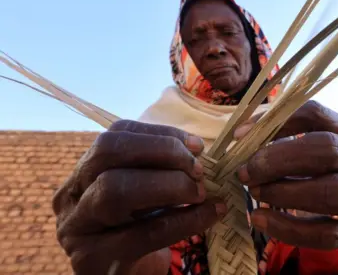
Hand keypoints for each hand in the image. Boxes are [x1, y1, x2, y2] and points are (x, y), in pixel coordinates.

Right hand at [53, 120, 225, 274]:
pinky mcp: (93, 260)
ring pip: (115, 189)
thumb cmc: (137, 229)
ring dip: (169, 185)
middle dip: (162, 152)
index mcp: (84, 171)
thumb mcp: (143, 194)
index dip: (160, 134)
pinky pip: (144, 233)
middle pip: (107, 151)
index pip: (116, 134)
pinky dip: (184, 221)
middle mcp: (71, 194)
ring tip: (201, 193)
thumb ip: (159, 170)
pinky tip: (210, 214)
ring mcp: (77, 227)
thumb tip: (196, 151)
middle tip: (198, 170)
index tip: (197, 145)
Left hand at [234, 101, 337, 248]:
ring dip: (284, 193)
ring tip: (254, 193)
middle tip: (246, 171)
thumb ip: (283, 135)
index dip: (276, 123)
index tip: (240, 136)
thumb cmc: (326, 169)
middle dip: (279, 160)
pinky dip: (289, 228)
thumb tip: (242, 134)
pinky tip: (261, 219)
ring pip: (331, 191)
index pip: (315, 114)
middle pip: (327, 149)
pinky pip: (326, 233)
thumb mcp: (313, 145)